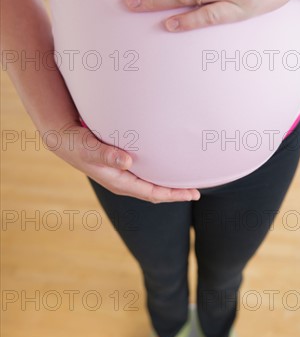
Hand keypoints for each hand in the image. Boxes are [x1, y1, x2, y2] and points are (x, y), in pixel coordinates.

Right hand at [49, 121, 200, 202]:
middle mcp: (123, 182)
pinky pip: (145, 175)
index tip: (193, 194)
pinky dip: (159, 174)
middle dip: (176, 193)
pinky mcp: (121, 166)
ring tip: (186, 181)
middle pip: (156, 193)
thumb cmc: (77, 144)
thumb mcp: (90, 148)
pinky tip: (166, 167)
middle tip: (197, 191)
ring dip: (168, 185)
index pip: (153, 193)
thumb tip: (127, 161)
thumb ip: (107, 155)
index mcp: (120, 182)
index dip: (174, 195)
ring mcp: (122, 176)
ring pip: (151, 185)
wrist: (64, 141)